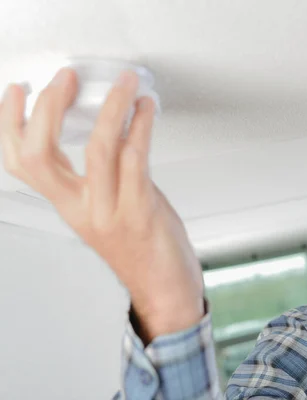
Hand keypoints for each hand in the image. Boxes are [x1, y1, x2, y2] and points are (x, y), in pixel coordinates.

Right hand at [0, 68, 204, 342]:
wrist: (165, 291)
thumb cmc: (142, 253)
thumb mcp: (109, 212)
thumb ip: (104, 177)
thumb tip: (115, 132)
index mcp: (69, 206)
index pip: (22, 163)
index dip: (9, 125)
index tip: (17, 92)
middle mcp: (82, 209)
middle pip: (41, 153)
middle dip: (48, 107)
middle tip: (64, 78)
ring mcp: (110, 211)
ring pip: (98, 148)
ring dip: (111, 106)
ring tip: (122, 84)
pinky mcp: (141, 211)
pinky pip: (136, 160)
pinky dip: (141, 127)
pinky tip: (145, 110)